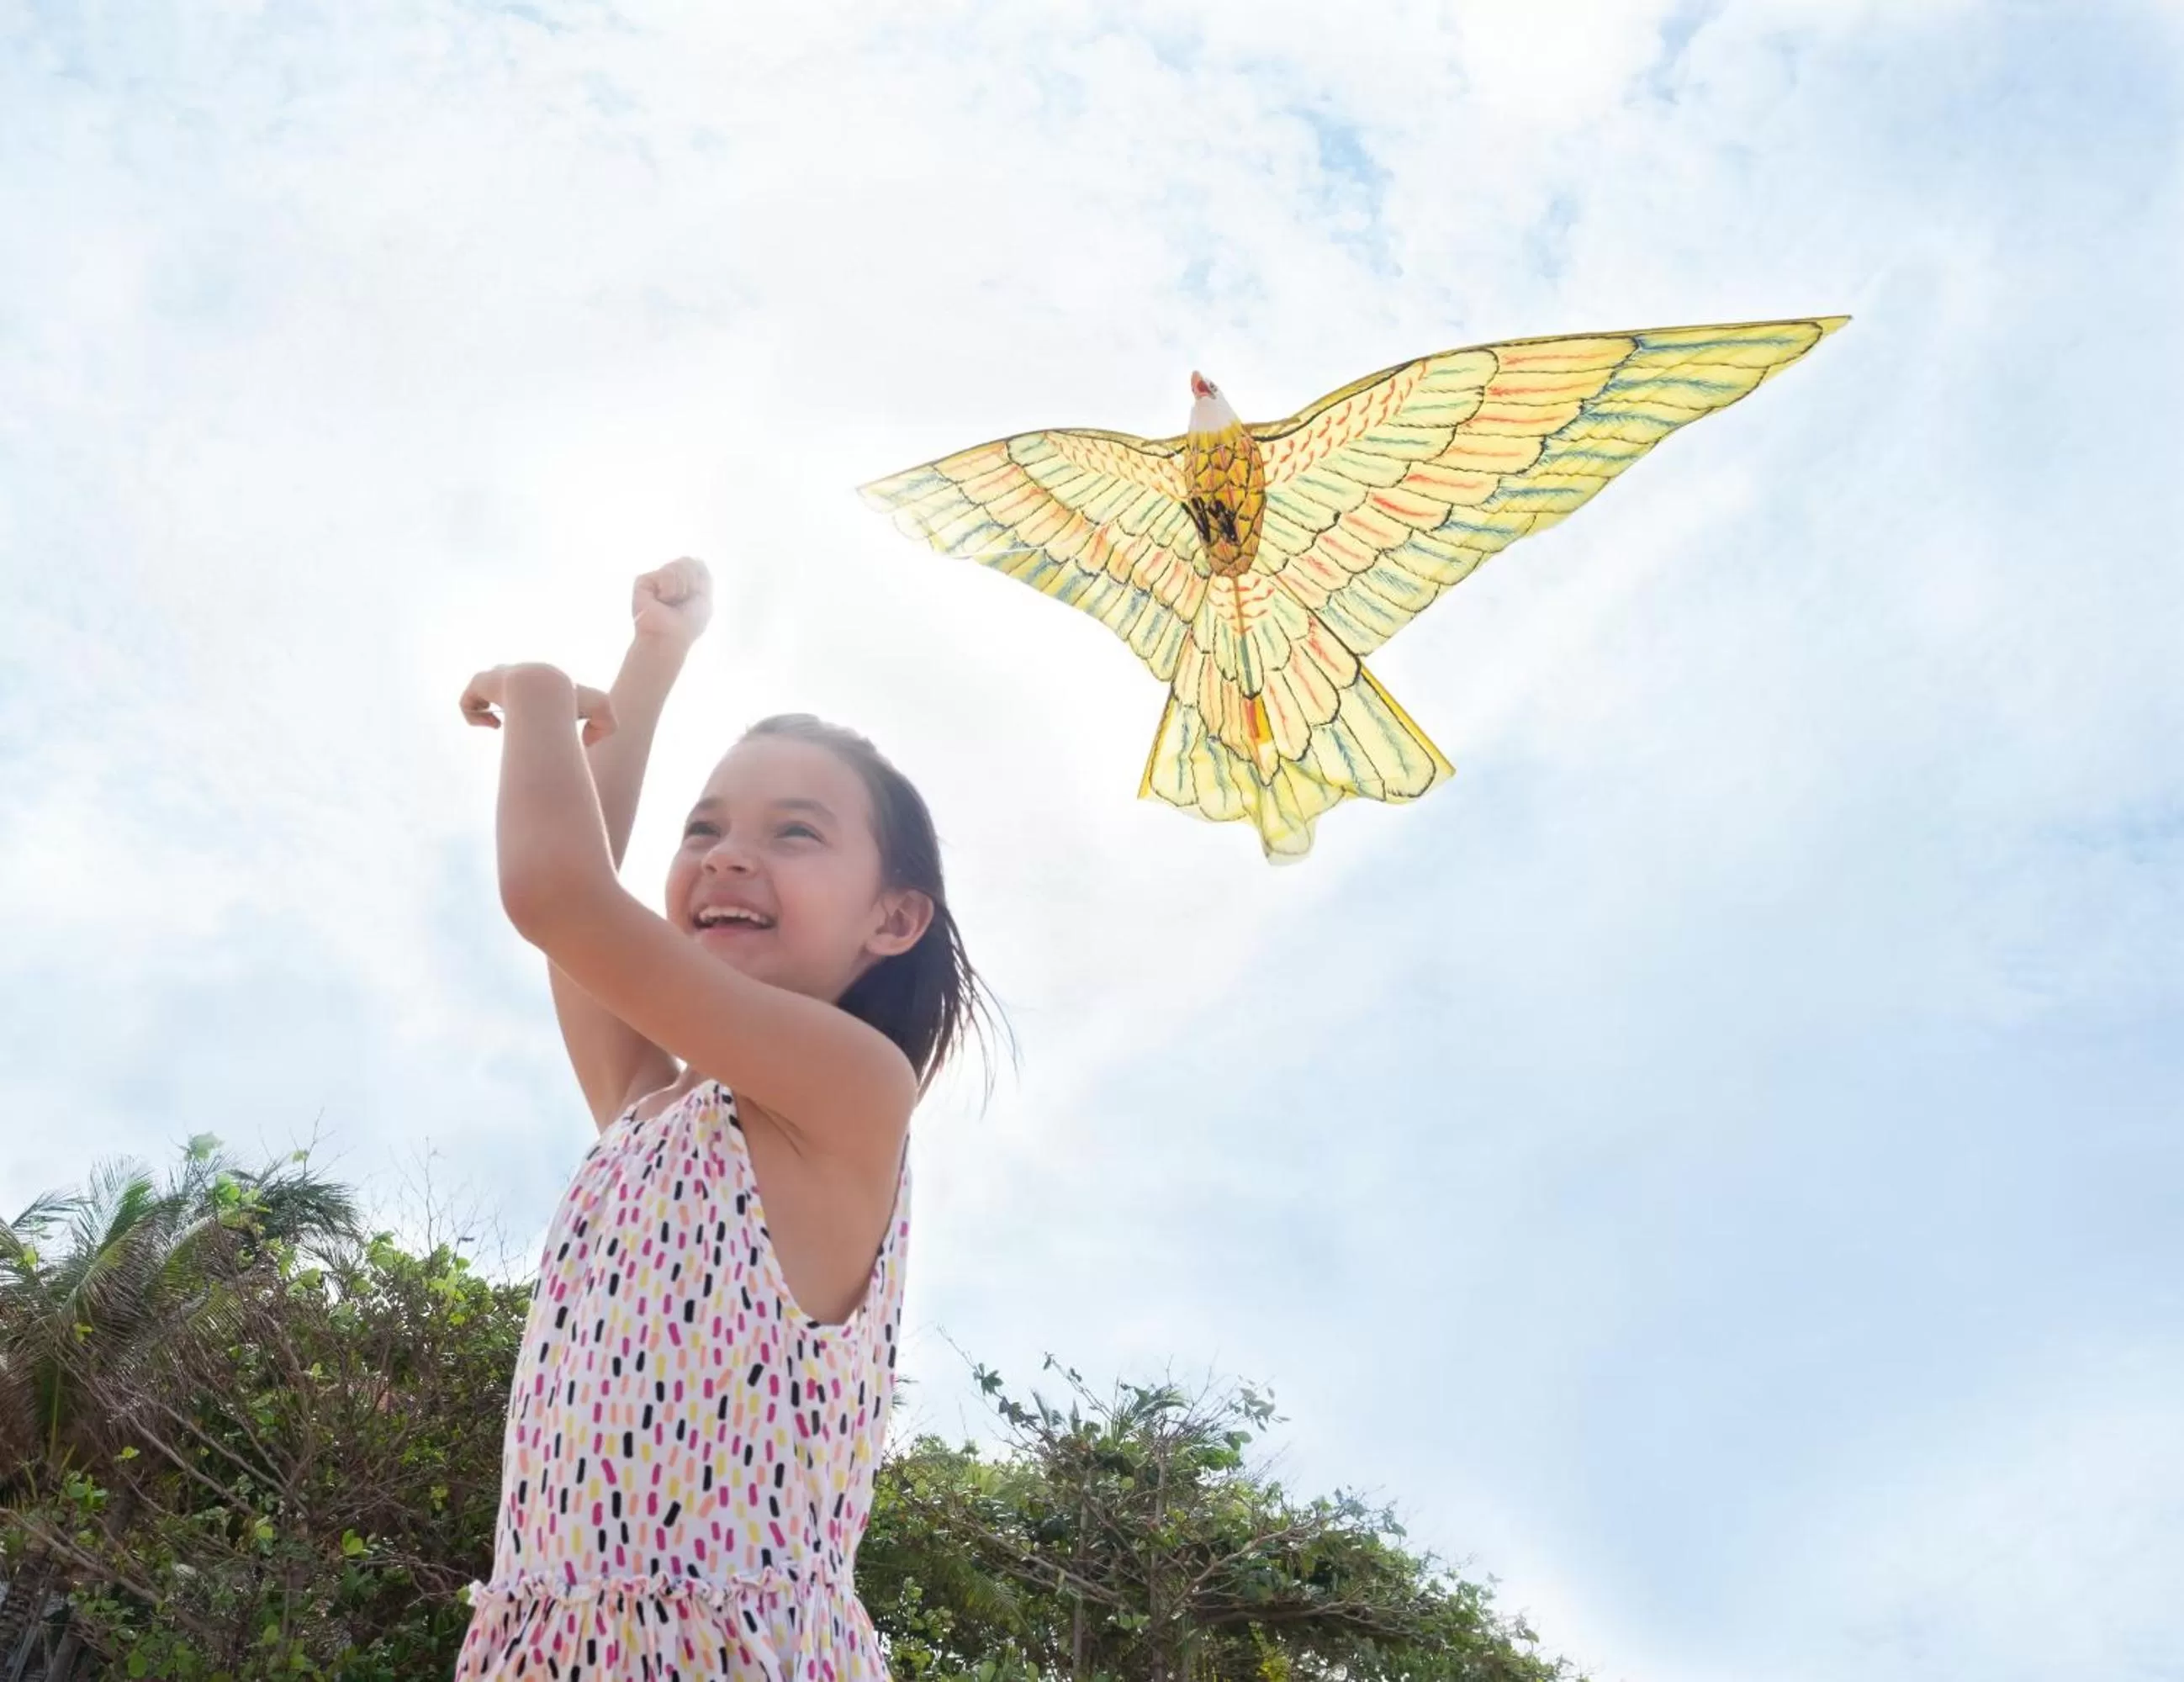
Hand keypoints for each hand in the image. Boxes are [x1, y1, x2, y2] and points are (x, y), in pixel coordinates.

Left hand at [460, 664, 616, 745]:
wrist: (544, 692)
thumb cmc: (571, 702)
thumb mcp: (601, 710)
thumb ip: (604, 726)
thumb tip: (587, 741)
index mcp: (541, 676)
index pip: (533, 688)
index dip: (532, 709)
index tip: (539, 726)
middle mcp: (517, 671)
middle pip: (504, 684)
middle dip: (508, 704)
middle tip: (517, 724)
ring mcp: (496, 676)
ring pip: (483, 689)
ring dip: (489, 708)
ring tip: (499, 725)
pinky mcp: (479, 682)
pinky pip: (467, 700)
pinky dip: (474, 716)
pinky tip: (492, 726)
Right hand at [631, 556, 713, 648]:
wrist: (670, 636)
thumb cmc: (688, 624)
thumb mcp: (704, 599)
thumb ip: (703, 577)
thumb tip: (697, 559)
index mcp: (684, 582)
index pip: (697, 564)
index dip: (699, 579)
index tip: (695, 598)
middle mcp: (669, 578)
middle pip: (688, 561)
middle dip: (691, 583)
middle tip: (681, 601)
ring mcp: (656, 579)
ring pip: (676, 566)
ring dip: (680, 588)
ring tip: (670, 602)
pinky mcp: (643, 581)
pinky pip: (663, 573)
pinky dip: (668, 588)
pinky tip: (660, 600)